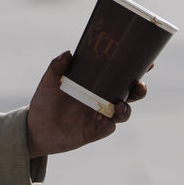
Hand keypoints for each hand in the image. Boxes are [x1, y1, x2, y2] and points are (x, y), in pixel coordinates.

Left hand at [27, 51, 147, 157]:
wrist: (35, 130)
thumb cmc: (44, 103)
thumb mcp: (49, 83)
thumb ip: (57, 68)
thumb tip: (68, 53)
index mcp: (97, 84)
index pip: (121, 74)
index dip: (137, 68)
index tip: (148, 61)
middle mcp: (104, 98)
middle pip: (130, 93)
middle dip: (140, 88)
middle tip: (139, 84)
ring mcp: (102, 115)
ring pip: (125, 110)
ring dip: (127, 106)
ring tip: (120, 104)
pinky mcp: (98, 130)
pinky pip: (111, 125)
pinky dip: (113, 120)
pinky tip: (108, 116)